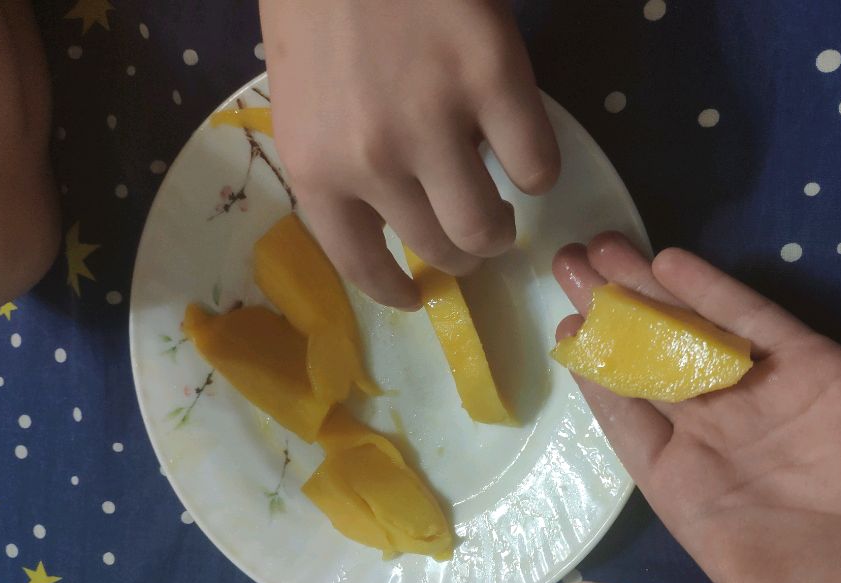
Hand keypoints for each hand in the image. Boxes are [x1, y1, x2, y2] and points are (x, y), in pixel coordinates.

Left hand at [259, 0, 559, 307]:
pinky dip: (536, 167)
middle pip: (441, 249)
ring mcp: (436, 124)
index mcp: (316, 169)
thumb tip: (392, 215)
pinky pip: (538, 167)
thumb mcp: (302, 101)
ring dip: (501, 226)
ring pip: (489, 225)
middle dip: (461, 254)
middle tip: (472, 235)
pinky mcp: (495, 81)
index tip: (416, 297)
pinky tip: (519, 145)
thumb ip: (338, 166)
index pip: (361, 265)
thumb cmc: (315, 7)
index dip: (396, 291)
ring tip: (501, 203)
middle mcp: (373, 162)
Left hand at [546, 233, 840, 582]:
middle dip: (607, 316)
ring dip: (645, 290)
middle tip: (566, 265)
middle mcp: (717, 435)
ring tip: (599, 246)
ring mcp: (763, 396)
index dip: (594, 376)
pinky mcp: (812, 365)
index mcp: (689, 489)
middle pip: (646, 364)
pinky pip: (752, 320)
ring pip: (690, 332)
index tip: (564, 331)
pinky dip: (711, 290)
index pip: (627, 421)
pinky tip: (669, 261)